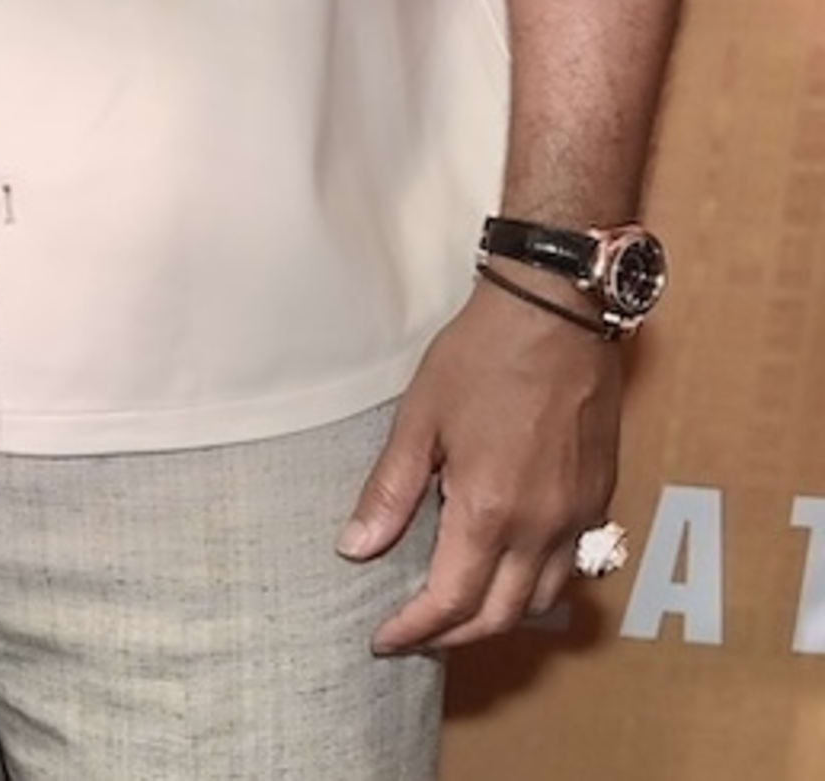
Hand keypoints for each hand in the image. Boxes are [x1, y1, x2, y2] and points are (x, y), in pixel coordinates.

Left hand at [342, 275, 624, 653]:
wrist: (559, 316)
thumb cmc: (481, 359)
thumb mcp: (419, 421)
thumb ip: (390, 492)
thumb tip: (356, 548)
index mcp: (490, 511)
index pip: (452, 600)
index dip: (415, 629)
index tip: (384, 639)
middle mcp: (543, 527)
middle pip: (502, 615)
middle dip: (454, 635)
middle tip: (413, 633)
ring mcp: (579, 516)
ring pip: (543, 598)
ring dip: (498, 616)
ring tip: (455, 609)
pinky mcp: (600, 498)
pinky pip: (571, 566)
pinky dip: (534, 585)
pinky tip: (504, 569)